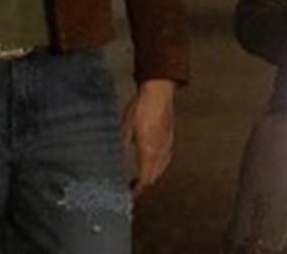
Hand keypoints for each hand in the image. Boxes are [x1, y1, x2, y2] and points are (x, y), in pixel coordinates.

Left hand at [122, 79, 175, 199]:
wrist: (159, 92)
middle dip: (144, 185)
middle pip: (154, 177)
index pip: (145, 180)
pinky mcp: (170, 139)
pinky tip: (151, 161)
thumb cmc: (141, 108)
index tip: (129, 194)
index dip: (138, 190)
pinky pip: (165, 159)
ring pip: (161, 169)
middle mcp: (161, 153)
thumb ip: (123, 145)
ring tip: (140, 177)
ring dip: (151, 176)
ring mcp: (167, 146)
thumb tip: (116, 158)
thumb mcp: (126, 127)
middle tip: (132, 187)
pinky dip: (157, 166)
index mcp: (149, 152)